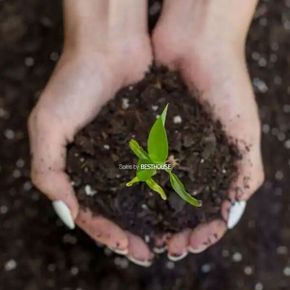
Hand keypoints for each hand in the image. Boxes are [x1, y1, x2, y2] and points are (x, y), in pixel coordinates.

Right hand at [28, 0, 153, 265]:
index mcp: (79, 167)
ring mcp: (129, 152)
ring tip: (170, 237)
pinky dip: (168, 190)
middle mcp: (105, 164)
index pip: (92, 211)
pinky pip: (160, 170)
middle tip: (152, 252)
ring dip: (154, 218)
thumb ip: (48, 170)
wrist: (108, 46)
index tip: (128, 247)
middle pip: (120, 209)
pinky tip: (179, 205)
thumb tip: (66, 212)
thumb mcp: (48, 125)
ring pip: (142, 195)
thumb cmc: (74, 80)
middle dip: (134, 233)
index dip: (108, 233)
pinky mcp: (150, 138)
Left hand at [152, 0, 263, 259]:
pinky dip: (134, 188)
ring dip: (151, 216)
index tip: (190, 245)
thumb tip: (233, 212)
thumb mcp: (244, 133)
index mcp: (213, 163)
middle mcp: (186, 158)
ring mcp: (164, 146)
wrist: (196, 44)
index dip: (201, 230)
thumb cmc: (227, 85)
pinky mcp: (144, 133)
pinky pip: (137, 165)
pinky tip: (129, 205)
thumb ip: (244, 173)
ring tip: (146, 235)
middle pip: (178, 205)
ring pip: (155, 191)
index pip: (208, 208)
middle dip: (173, 229)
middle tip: (164, 247)